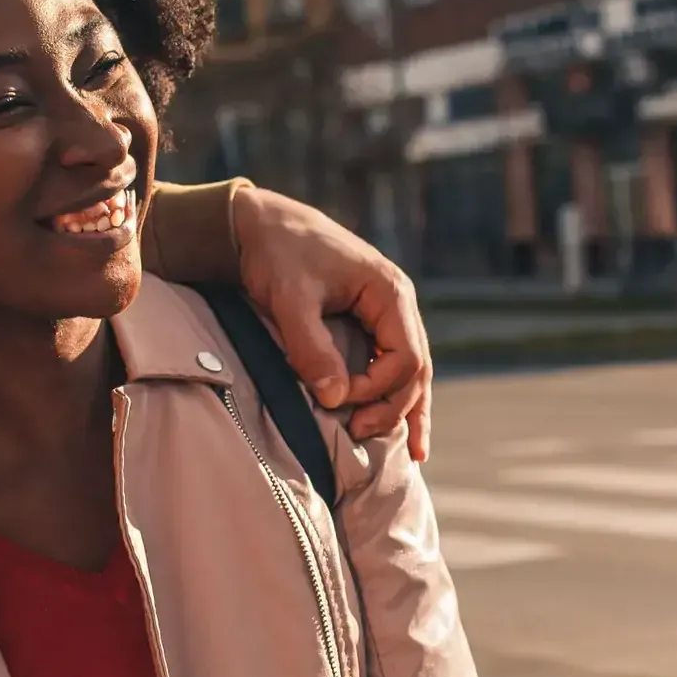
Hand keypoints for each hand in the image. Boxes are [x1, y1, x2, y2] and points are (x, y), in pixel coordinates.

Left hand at [231, 184, 433, 460]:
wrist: (260, 223)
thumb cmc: (276, 254)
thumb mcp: (290, 300)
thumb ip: (311, 348)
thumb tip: (335, 399)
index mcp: (390, 291)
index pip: (406, 358)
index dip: (376, 389)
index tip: (335, 399)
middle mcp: (397, 301)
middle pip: (416, 369)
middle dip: (393, 407)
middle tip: (357, 434)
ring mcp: (387, 311)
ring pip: (412, 370)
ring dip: (406, 408)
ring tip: (413, 453)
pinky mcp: (370, 319)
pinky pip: (393, 362)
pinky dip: (397, 394)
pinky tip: (404, 426)